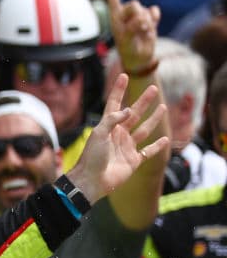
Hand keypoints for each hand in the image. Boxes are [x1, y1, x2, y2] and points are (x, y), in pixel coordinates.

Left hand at [65, 73, 168, 202]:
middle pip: (134, 114)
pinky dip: (157, 146)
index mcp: (108, 126)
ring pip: (144, 130)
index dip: (119, 90)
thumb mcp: (99, 134)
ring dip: (153, 119)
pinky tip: (165, 138)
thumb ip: (113, 120)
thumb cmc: (92, 157)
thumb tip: (129, 110)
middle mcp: (118, 135)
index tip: (124, 76)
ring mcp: (126, 147)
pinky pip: (148, 151)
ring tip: (163, 107)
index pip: (115, 104)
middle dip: (143, 101)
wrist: (92, 181)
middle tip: (153, 88)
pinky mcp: (133, 160)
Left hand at [105, 0, 159, 73]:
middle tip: (136, 30)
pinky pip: (154, 11)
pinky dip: (155, 19)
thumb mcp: (126, 40)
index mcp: (115, 16)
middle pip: (134, 5)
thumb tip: (142, 19)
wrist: (139, 58)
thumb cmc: (128, 50)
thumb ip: (131, 28)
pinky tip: (151, 27)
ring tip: (141, 33)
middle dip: (137, 17)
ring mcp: (139, 14)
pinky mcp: (150, 17)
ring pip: (145, 11)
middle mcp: (126, 13)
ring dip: (146, 23)